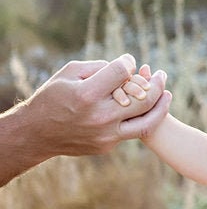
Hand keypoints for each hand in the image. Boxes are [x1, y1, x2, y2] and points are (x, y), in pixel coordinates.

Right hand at [29, 54, 170, 153]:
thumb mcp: (69, 73)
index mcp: (87, 95)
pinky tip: (146, 107)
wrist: (37, 134)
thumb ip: (100, 67)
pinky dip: (139, 117)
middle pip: (143, 98)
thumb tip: (126, 67)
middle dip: (155, 83)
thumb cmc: (52, 97)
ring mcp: (105, 135)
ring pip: (146, 121)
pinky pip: (131, 131)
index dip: (128, 63)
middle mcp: (99, 117)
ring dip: (161, 106)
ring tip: (167, 93)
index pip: (122, 72)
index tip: (128, 62)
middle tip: (161, 75)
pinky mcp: (107, 146)